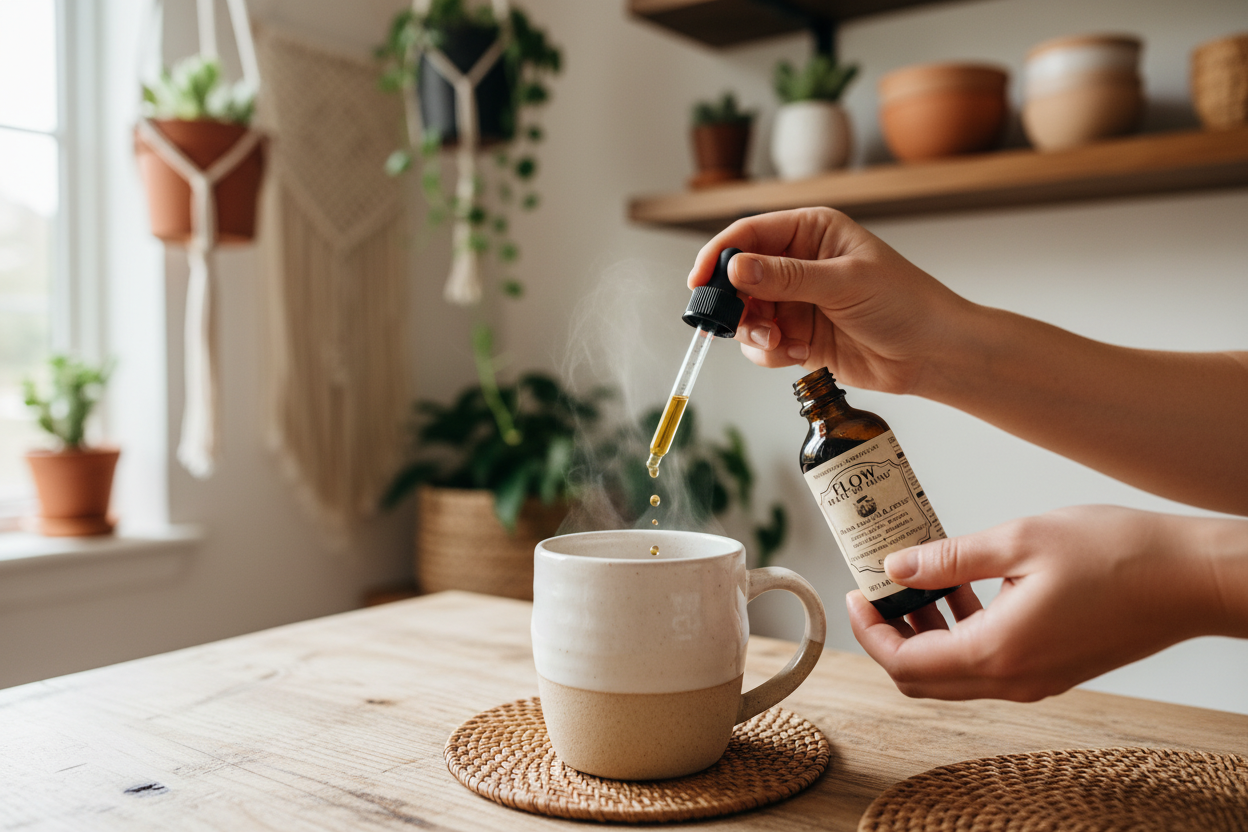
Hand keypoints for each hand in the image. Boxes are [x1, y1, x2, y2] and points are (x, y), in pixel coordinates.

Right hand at [687, 207, 974, 395]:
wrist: (932, 353)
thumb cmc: (904, 304)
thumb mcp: (843, 283)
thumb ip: (785, 276)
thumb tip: (735, 268)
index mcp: (811, 231)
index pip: (749, 234)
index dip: (718, 255)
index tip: (698, 281)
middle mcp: (798, 262)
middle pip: (739, 277)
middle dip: (735, 303)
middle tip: (734, 323)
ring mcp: (797, 300)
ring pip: (746, 314)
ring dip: (753, 332)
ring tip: (779, 343)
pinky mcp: (798, 335)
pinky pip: (762, 343)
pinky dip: (770, 353)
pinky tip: (796, 354)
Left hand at [846, 505, 1237, 700]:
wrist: (1193, 579)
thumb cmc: (1119, 554)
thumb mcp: (1020, 540)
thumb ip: (949, 558)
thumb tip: (896, 566)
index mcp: (998, 652)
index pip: (905, 665)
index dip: (869, 632)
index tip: (856, 595)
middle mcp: (1014, 679)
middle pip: (923, 680)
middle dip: (889, 636)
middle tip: (877, 591)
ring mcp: (1037, 680)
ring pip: (955, 674)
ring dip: (926, 634)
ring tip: (918, 580)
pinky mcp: (1054, 669)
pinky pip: (988, 664)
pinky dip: (961, 633)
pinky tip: (964, 586)